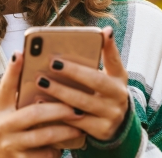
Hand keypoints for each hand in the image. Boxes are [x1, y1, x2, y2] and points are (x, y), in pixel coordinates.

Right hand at [0, 52, 83, 157]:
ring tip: (79, 125)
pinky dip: (58, 150)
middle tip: (77, 106)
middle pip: (34, 114)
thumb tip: (23, 56)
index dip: (12, 70)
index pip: (5, 86)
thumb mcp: (1, 108)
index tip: (21, 53)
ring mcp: (11, 145)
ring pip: (45, 136)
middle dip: (59, 109)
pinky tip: (65, 145)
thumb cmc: (1, 126)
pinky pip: (45, 155)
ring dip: (65, 130)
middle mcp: (3, 126)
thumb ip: (13, 89)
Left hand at [34, 26, 129, 140]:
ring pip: (82, 103)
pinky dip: (57, 111)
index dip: (110, 47)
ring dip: (60, 92)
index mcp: (119, 78)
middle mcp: (119, 97)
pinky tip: (41, 102)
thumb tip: (105, 30)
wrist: (115, 124)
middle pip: (95, 82)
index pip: (115, 60)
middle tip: (52, 63)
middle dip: (73, 72)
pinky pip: (75, 121)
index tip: (104, 32)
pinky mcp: (100, 131)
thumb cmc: (104, 92)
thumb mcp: (109, 75)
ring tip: (41, 82)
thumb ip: (104, 55)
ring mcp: (111, 115)